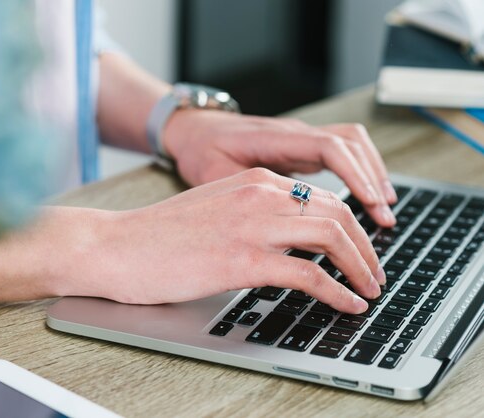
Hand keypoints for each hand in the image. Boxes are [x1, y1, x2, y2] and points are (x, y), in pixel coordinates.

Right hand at [70, 169, 385, 313]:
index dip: (352, 225)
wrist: (116, 246)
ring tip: (370, 289)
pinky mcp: (242, 259)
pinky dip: (337, 291)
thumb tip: (289, 240)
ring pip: (332, 237)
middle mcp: (259, 194)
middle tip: (375, 272)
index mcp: (253, 180)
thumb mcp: (215, 208)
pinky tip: (347, 304)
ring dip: (361, 266)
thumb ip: (254, 214)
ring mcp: (252, 225)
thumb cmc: (157, 234)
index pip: (323, 197)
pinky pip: (309, 275)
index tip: (361, 249)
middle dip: (366, 247)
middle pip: (337, 213)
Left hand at [163, 109, 397, 227]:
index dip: (355, 175)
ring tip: (385, 210)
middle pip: (350, 144)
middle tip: (385, 219)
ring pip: (351, 144)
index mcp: (275, 138)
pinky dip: (360, 170)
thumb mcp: (214, 173)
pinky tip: (366, 196)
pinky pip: (342, 151)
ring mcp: (300, 138)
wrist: (195, 129)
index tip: (372, 204)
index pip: (329, 148)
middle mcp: (294, 133)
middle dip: (372, 180)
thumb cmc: (202, 151)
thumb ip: (243, 193)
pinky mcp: (301, 147)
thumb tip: (271, 226)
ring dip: (372, 173)